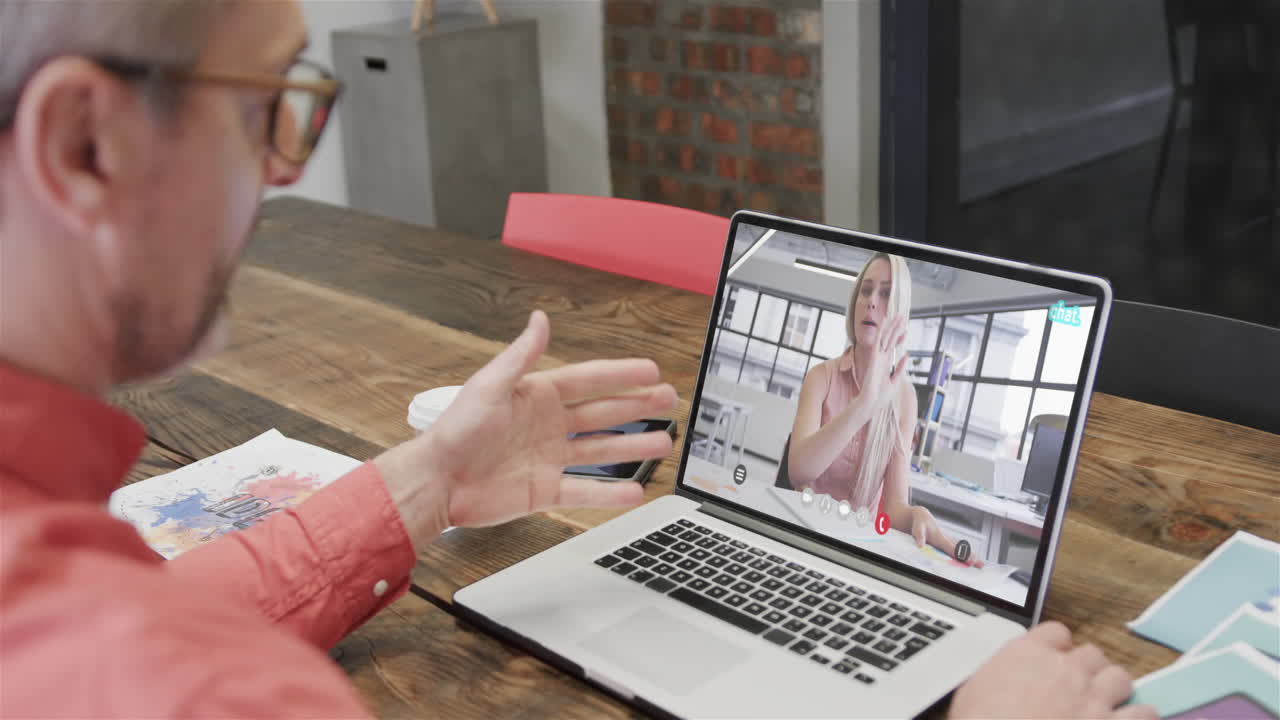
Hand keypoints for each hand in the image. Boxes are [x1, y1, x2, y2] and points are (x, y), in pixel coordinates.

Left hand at [374, 311, 677, 547]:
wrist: (436, 481)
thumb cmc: (454, 432)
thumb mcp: (490, 385)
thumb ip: (521, 355)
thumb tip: (539, 318)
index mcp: (537, 396)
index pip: (589, 381)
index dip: (621, 375)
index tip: (650, 369)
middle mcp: (548, 426)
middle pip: (603, 414)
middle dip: (637, 406)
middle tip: (667, 400)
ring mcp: (549, 459)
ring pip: (601, 451)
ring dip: (632, 447)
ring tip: (662, 442)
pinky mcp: (544, 490)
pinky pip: (584, 490)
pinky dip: (609, 492)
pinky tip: (633, 491)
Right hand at [861, 314, 907, 412]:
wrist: (871, 403)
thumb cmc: (881, 396)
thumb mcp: (895, 381)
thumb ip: (900, 368)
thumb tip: (906, 356)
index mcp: (885, 364)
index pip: (893, 347)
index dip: (899, 338)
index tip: (906, 331)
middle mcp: (880, 358)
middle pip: (889, 339)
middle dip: (896, 328)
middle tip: (902, 317)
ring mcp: (877, 357)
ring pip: (885, 337)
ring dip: (891, 326)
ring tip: (897, 315)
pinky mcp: (874, 358)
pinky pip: (879, 341)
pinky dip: (882, 330)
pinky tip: (885, 321)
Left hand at [909, 505, 983, 566]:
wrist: (921, 514)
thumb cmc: (919, 522)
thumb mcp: (917, 529)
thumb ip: (920, 537)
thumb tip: (921, 546)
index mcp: (940, 538)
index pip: (953, 549)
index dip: (962, 555)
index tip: (971, 561)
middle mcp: (946, 539)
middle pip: (961, 549)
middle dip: (971, 556)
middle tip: (981, 564)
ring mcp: (947, 539)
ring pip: (961, 548)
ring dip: (971, 555)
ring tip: (981, 563)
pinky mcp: (946, 540)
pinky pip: (957, 547)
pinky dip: (965, 552)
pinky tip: (972, 557)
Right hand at [950, 622, 1155, 719]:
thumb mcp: (972, 692)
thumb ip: (998, 677)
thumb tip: (1000, 683)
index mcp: (1028, 654)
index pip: (1056, 633)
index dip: (1058, 648)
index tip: (1055, 660)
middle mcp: (1065, 670)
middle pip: (1092, 653)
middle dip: (1088, 670)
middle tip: (1080, 688)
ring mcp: (1093, 699)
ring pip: (1120, 677)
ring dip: (1114, 690)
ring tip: (1106, 706)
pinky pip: (1145, 713)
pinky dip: (1141, 717)